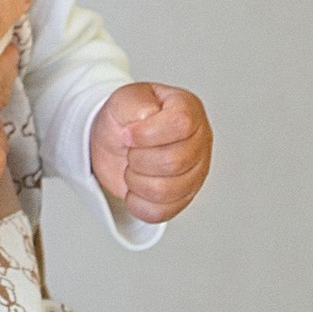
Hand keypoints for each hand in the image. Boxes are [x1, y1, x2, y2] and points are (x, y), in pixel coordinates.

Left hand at [89, 80, 211, 224]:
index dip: (149, 133)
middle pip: (174, 161)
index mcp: (188, 109)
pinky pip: (160, 212)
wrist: (113, 142)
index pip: (181, 123)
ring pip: (166, 190)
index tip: (127, 134)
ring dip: (136, 181)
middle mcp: (198, 141)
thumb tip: (147, 118)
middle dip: (138, 158)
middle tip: (130, 151)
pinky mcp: (183, 198)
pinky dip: (137, 202)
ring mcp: (195, 172)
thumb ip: (135, 103)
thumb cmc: (124, 119)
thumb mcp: (123, 99)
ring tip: (133, 167)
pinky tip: (135, 187)